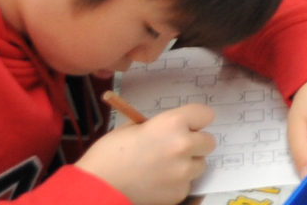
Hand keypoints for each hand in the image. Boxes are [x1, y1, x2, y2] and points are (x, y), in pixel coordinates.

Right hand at [75, 104, 214, 204]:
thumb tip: (174, 127)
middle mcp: (183, 145)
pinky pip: (187, 183)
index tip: (189, 125)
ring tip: (164, 166)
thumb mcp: (133, 127)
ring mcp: (183, 172)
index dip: (196, 120)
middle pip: (209, 141)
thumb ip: (159, 125)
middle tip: (175, 147)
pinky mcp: (180, 192)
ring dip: (188, 164)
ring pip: (200, 164)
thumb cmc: (109, 152)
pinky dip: (176, 183)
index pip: (205, 115)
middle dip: (195, 143)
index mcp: (172, 123)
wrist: (97, 186)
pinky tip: (157, 181)